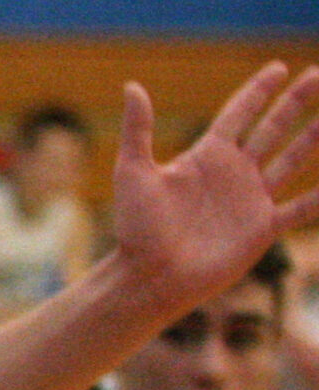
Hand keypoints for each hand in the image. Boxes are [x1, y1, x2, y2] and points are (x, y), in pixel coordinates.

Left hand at [108, 65, 318, 320]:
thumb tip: (131, 86)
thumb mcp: (134, 172)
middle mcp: (233, 173)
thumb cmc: (136, 229)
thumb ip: (138, 129)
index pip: (239, 113)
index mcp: (207, 155)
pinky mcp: (262, 228)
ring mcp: (250, 199)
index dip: (258, 90)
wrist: (149, 277)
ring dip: (313, 138)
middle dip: (295, 102)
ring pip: (292, 159)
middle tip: (317, 74)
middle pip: (272, 128)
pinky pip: (301, 208)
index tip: (279, 68)